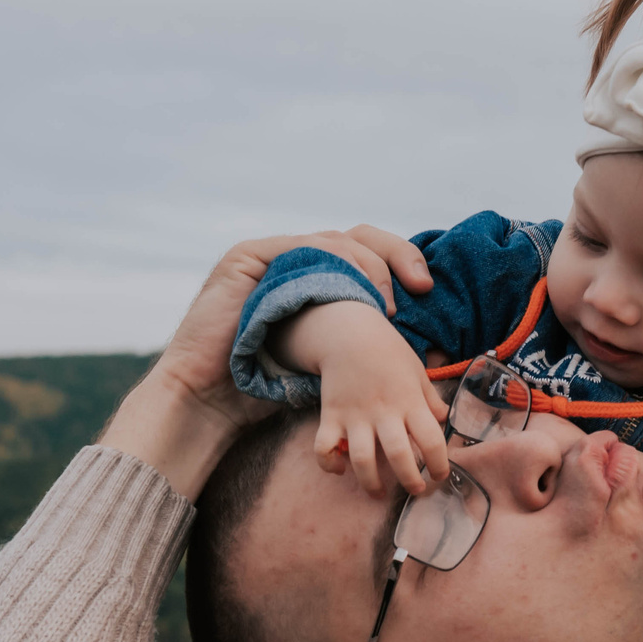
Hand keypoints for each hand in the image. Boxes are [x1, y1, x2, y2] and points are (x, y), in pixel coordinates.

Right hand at [100, 226, 432, 497]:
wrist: (209, 404)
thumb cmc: (267, 393)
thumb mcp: (333, 364)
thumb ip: (367, 345)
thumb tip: (433, 355)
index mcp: (313, 278)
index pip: (366, 255)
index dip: (400, 264)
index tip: (427, 291)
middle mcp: (292, 259)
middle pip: (357, 237)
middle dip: (396, 255)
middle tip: (421, 285)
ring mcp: (268, 254)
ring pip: (334, 239)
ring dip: (369, 266)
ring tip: (386, 303)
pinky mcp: (247, 257)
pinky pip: (299, 245)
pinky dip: (331, 263)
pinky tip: (352, 291)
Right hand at [291, 302, 451, 497]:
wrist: (349, 333)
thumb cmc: (388, 352)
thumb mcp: (417, 371)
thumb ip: (430, 398)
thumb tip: (444, 418)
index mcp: (410, 402)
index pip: (432, 440)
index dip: (440, 464)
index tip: (440, 476)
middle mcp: (384, 412)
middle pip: (399, 456)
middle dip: (410, 481)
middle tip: (416, 490)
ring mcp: (355, 416)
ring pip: (362, 460)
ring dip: (371, 483)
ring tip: (379, 493)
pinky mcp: (330, 416)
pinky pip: (324, 448)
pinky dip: (329, 464)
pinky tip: (340, 468)